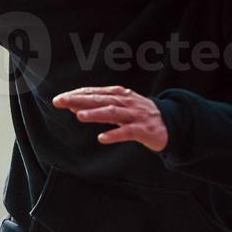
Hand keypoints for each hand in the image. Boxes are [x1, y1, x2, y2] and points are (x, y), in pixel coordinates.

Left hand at [52, 86, 168, 151]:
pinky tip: (102, 138)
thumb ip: (100, 106)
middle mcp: (126, 102)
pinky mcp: (144, 130)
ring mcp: (136, 115)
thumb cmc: (140, 114)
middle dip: (79, 100)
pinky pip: (128, 132)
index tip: (59, 98)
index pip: (94, 92)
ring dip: (96, 114)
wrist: (172, 123)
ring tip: (79, 116)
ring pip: (113, 113)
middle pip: (100, 99)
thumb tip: (74, 106)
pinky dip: (115, 134)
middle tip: (60, 101)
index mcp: (119, 95)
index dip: (76, 94)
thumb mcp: (120, 107)